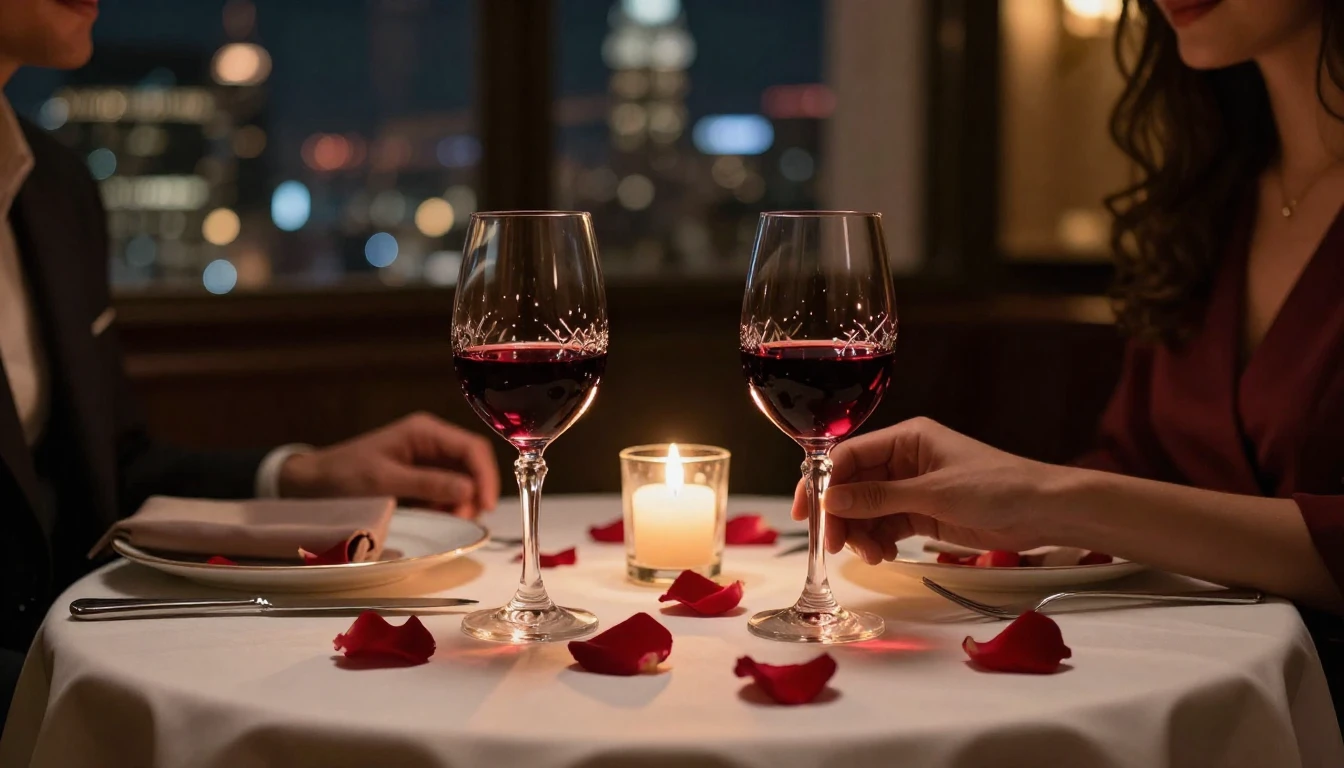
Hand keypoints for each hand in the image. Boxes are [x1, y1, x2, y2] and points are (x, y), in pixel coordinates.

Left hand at [278, 412, 500, 518]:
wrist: (312, 483)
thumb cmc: (345, 475)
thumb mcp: (386, 480)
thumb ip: (428, 483)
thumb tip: (470, 491)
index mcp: (425, 431)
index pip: (472, 448)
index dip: (486, 476)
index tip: (486, 506)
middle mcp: (432, 441)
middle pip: (471, 464)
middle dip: (474, 492)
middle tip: (463, 519)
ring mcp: (427, 458)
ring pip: (462, 479)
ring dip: (461, 501)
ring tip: (447, 518)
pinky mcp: (421, 475)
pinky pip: (447, 489)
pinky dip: (447, 504)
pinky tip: (436, 515)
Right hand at [792, 417, 1070, 563]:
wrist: (1045, 511)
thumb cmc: (996, 488)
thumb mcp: (933, 494)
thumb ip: (878, 498)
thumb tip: (829, 502)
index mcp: (906, 438)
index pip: (848, 456)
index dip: (823, 482)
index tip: (807, 513)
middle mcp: (904, 459)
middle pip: (853, 485)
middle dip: (841, 515)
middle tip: (837, 546)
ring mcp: (913, 487)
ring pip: (867, 509)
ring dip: (861, 533)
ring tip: (872, 555)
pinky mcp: (924, 513)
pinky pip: (886, 524)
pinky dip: (879, 540)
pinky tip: (885, 553)